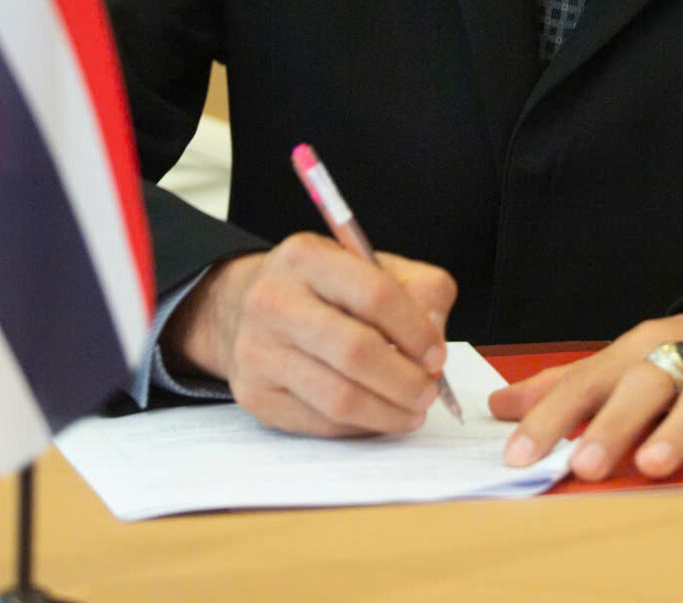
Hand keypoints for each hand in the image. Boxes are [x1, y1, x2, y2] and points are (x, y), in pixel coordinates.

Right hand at [163, 233, 455, 436]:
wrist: (244, 307)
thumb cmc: (324, 290)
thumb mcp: (371, 267)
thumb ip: (419, 291)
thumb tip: (433, 343)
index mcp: (307, 257)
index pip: (375, 294)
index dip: (416, 331)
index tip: (437, 356)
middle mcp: (274, 301)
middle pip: (355, 351)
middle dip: (404, 380)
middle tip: (429, 392)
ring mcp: (257, 351)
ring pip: (338, 398)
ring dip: (388, 412)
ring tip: (411, 411)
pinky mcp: (254, 394)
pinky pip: (319, 423)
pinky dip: (359, 426)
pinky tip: (376, 415)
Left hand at [490, 292, 682, 482]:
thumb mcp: (628, 358)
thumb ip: (567, 385)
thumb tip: (502, 407)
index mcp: (639, 351)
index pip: (587, 382)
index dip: (551, 418)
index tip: (519, 454)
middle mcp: (681, 360)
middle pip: (643, 387)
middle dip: (612, 425)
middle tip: (584, 466)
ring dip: (677, 432)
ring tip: (652, 465)